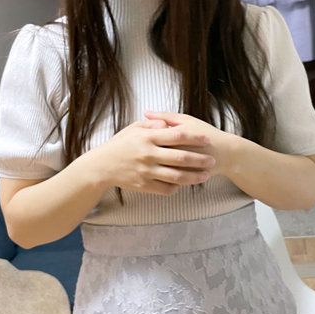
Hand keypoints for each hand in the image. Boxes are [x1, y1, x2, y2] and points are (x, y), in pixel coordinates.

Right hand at [82, 118, 216, 195]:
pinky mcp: (143, 185)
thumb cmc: (120, 144)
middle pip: (180, 158)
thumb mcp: (134, 128)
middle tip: (213, 160)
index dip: (194, 138)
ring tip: (205, 175)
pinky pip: (165, 189)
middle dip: (200, 159)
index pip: (176, 136)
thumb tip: (170, 124)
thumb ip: (153, 125)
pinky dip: (177, 187)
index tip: (206, 139)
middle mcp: (148, 155)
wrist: (101, 166)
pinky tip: (185, 184)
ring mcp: (146, 172)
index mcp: (147, 138)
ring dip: (194, 177)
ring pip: (176, 176)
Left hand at [143, 111, 234, 177]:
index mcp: (176, 135)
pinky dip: (160, 177)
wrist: (225, 153)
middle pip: (153, 155)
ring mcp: (182, 166)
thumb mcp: (186, 120)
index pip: (151, 138)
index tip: (139, 140)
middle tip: (138, 155)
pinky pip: (168, 180)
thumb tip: (145, 112)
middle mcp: (179, 151)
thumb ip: (165, 117)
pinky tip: (156, 173)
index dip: (142, 139)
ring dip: (150, 168)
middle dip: (144, 156)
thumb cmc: (205, 133)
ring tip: (146, 165)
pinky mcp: (185, 177)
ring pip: (159, 169)